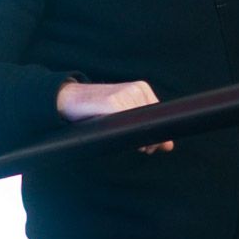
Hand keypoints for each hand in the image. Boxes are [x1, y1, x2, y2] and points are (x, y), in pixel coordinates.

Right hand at [57, 80, 172, 152]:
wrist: (70, 98)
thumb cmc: (97, 109)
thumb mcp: (124, 115)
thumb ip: (146, 126)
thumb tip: (169, 146)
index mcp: (141, 89)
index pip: (159, 115)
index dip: (158, 133)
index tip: (155, 145)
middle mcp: (135, 89)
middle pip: (153, 121)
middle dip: (152, 139)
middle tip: (145, 150)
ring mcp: (124, 94)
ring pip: (141, 124)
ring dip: (140, 140)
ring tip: (134, 145)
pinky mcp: (112, 102)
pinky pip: (127, 122)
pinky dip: (127, 133)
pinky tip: (122, 137)